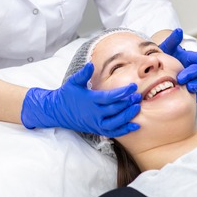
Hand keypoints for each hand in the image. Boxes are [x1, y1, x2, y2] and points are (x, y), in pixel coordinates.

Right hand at [21, 62, 141, 136]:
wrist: (58, 111)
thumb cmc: (67, 94)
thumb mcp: (73, 82)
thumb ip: (83, 74)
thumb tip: (90, 64)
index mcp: (90, 100)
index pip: (109, 97)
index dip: (122, 92)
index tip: (133, 87)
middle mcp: (93, 113)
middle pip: (114, 110)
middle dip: (127, 103)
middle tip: (138, 96)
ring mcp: (95, 123)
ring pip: (115, 123)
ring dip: (127, 117)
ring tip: (137, 108)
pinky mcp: (97, 129)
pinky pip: (112, 132)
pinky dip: (124, 130)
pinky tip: (135, 125)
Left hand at [159, 28, 196, 101]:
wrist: (156, 68)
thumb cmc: (163, 56)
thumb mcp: (166, 47)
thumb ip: (172, 39)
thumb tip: (179, 31)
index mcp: (189, 58)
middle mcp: (192, 68)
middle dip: (192, 75)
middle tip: (181, 78)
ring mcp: (191, 79)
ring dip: (196, 86)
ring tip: (189, 89)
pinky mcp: (187, 88)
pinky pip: (195, 94)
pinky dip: (196, 96)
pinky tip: (195, 99)